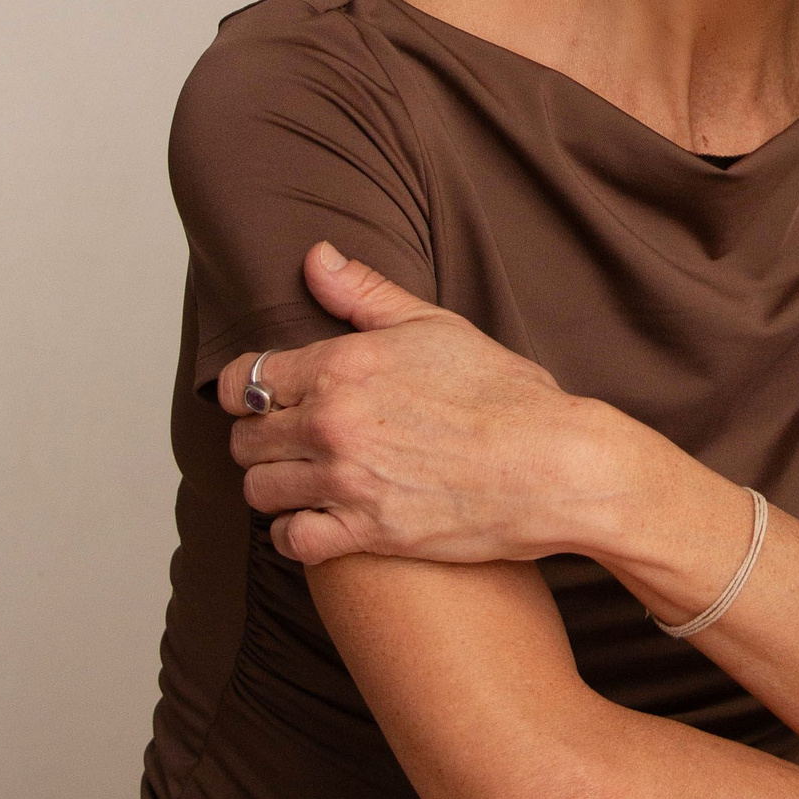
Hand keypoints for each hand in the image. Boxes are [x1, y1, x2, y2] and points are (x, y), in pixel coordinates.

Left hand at [219, 243, 618, 566]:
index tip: (262, 399)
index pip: (245, 380)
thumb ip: (364, 293)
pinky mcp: (366, 534)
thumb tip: (315, 257)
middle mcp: (332, 423)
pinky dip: (294, 534)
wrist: (553, 464)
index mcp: (342, 365)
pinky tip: (317, 520)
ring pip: (260, 490)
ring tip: (303, 480)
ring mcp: (346, 482)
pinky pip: (291, 541)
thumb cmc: (503, 393)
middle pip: (245, 439)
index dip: (247, 389)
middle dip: (261, 438)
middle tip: (291, 441)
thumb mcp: (435, 325)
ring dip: (275, 485)